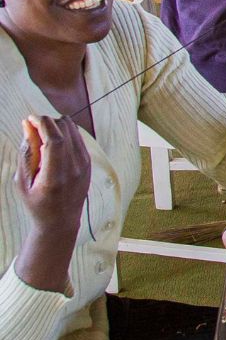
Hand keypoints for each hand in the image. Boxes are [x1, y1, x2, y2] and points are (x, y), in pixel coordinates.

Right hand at [16, 116, 90, 237]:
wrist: (61, 221)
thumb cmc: (36, 203)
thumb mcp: (23, 181)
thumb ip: (26, 152)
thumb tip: (27, 124)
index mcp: (55, 177)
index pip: (55, 139)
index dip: (42, 123)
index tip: (29, 118)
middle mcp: (75, 168)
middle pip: (65, 128)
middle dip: (47, 122)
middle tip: (32, 128)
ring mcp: (85, 164)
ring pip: (73, 128)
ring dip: (56, 126)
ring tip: (41, 138)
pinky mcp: (89, 161)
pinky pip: (77, 136)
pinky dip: (64, 133)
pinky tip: (52, 144)